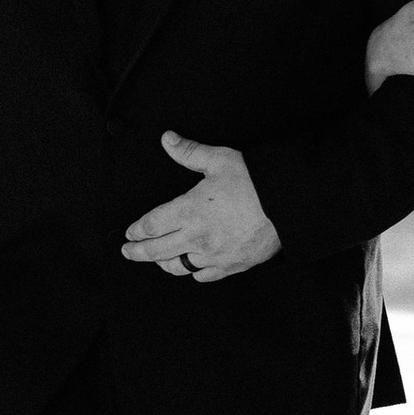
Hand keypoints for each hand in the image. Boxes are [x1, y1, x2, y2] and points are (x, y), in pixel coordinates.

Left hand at [122, 134, 282, 279]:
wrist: (287, 206)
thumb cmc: (254, 181)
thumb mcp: (218, 159)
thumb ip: (189, 151)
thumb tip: (167, 139)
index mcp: (188, 210)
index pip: (151, 225)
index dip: (137, 230)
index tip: (129, 232)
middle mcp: (196, 237)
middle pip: (156, 251)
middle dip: (137, 252)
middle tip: (127, 251)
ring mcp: (213, 255)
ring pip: (178, 266)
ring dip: (163, 263)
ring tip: (157, 260)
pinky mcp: (231, 265)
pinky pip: (204, 275)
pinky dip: (193, 272)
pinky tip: (191, 267)